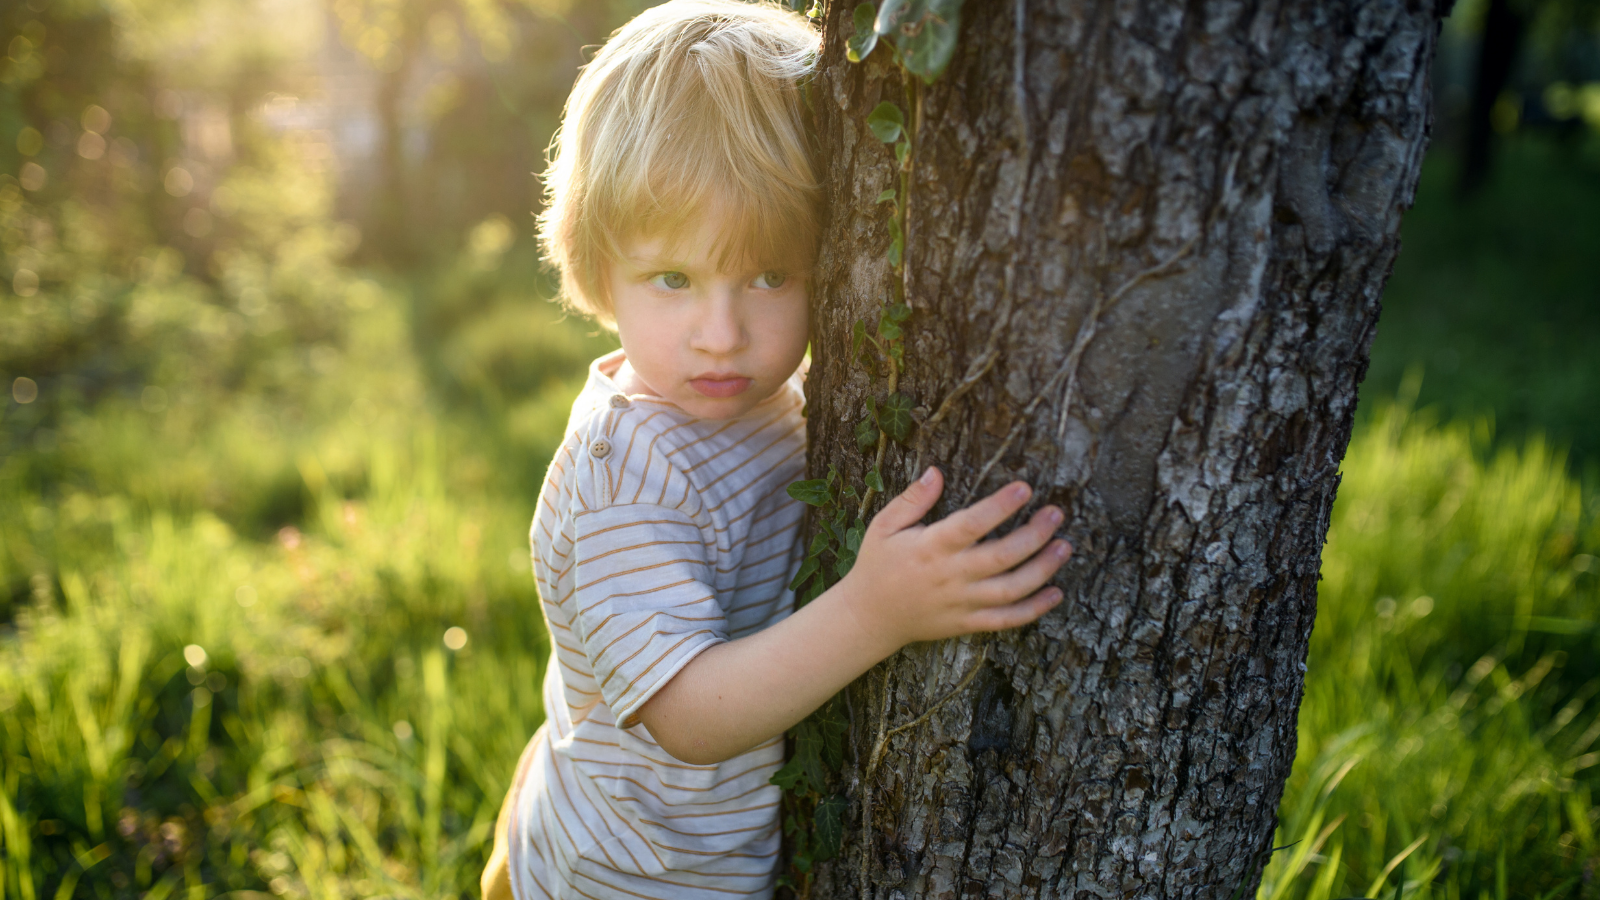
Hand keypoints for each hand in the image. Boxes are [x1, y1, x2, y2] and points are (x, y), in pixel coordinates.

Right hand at [839, 467, 1071, 649]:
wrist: (869, 617)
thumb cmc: (877, 565)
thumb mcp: (884, 526)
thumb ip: (912, 499)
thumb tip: (935, 471)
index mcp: (930, 547)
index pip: (971, 524)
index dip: (1000, 506)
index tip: (1025, 488)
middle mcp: (950, 576)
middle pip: (1001, 556)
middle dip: (1034, 534)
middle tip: (1056, 514)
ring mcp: (962, 603)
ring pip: (1011, 589)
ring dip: (1042, 569)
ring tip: (1064, 546)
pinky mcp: (967, 623)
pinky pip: (1006, 620)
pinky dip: (1034, 610)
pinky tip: (1055, 593)